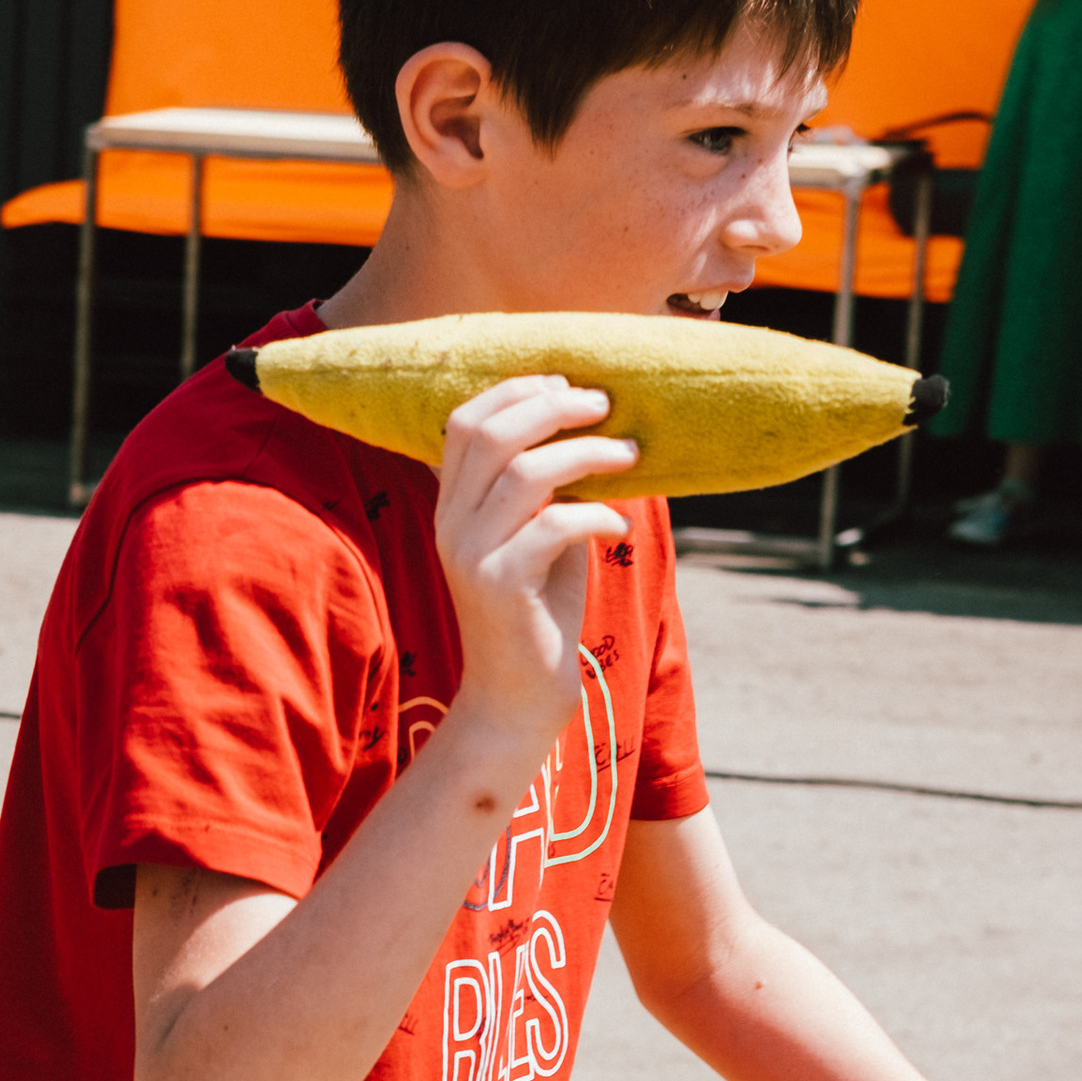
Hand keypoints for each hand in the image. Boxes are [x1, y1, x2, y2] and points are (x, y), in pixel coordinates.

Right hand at [431, 374, 635, 771]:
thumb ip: (548, 488)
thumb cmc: (538, 610)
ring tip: (630, 457)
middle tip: (607, 407)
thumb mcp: (538, 536)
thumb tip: (594, 424)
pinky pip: (554, 526)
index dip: (515, 391)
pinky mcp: (501, 586)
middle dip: (556, 408)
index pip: (465, 421)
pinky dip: (597, 515)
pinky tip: (618, 527)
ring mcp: (471, 555)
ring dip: (589, 454)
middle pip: (494, 434)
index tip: (566, 384)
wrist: (517, 696)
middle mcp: (451, 524)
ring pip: (527, 473)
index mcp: (452, 505)